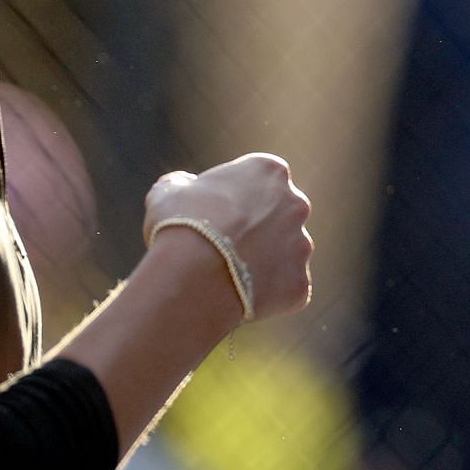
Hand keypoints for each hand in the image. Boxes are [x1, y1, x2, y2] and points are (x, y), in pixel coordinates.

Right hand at [142, 154, 313, 323]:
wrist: (193, 278)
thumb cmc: (180, 227)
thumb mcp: (168, 192)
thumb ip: (181, 184)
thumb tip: (183, 186)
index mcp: (268, 171)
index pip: (259, 179)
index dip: (236, 197)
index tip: (216, 212)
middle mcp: (295, 204)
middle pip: (279, 215)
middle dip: (258, 228)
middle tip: (225, 247)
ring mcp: (302, 245)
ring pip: (285, 253)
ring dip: (264, 262)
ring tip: (228, 276)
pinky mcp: (300, 284)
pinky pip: (285, 289)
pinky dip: (266, 294)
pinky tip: (238, 297)